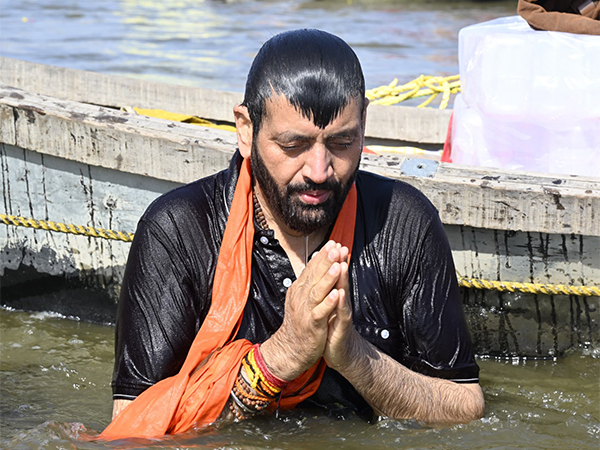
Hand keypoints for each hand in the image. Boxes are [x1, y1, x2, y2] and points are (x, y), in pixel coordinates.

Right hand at [260, 241, 346, 379]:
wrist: (291, 349)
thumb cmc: (300, 322)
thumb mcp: (302, 298)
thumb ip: (310, 282)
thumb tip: (317, 263)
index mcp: (299, 289)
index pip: (311, 268)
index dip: (322, 255)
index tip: (333, 243)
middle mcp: (300, 297)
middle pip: (314, 276)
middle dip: (326, 261)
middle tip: (336, 247)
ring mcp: (305, 310)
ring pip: (317, 291)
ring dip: (327, 278)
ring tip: (337, 266)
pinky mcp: (312, 324)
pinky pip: (320, 312)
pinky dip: (328, 303)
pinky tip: (336, 294)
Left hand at [323, 253, 358, 370]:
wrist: (341, 352)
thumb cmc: (331, 327)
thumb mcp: (326, 306)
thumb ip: (326, 290)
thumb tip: (322, 274)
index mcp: (333, 296)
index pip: (332, 275)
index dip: (331, 260)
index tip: (331, 242)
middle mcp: (340, 301)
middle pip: (340, 279)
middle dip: (339, 263)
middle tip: (339, 246)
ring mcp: (342, 313)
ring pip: (343, 293)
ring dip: (342, 279)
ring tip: (342, 265)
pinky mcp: (342, 327)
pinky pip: (341, 313)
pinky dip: (340, 303)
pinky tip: (340, 294)